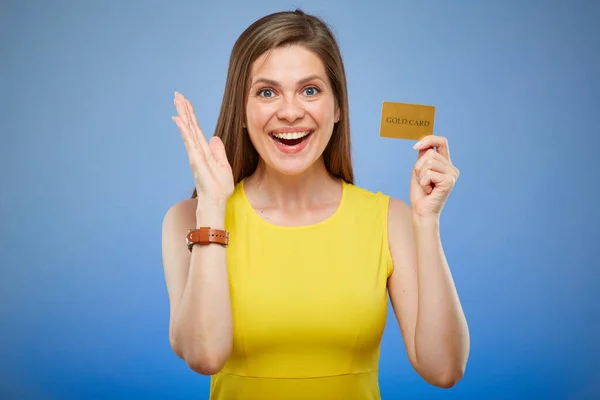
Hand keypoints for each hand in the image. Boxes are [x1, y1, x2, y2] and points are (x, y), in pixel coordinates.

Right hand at [172, 92, 233, 206]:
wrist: (216, 201)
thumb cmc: (219, 187)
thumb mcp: (224, 165)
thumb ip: (218, 151)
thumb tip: (214, 138)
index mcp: (205, 151)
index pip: (197, 129)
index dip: (192, 116)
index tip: (186, 103)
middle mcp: (197, 150)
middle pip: (190, 126)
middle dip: (184, 110)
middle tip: (177, 95)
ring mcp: (195, 154)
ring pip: (188, 130)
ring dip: (182, 114)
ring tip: (177, 100)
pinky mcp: (195, 159)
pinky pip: (189, 141)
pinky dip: (184, 129)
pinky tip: (179, 119)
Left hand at [409, 135, 458, 219]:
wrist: (422, 210)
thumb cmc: (420, 192)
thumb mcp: (419, 170)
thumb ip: (423, 156)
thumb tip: (424, 142)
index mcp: (445, 163)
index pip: (442, 141)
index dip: (429, 139)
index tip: (416, 147)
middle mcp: (451, 167)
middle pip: (430, 153)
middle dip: (419, 166)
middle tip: (423, 181)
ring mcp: (452, 174)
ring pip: (429, 162)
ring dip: (421, 175)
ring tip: (426, 186)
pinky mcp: (449, 181)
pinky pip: (429, 173)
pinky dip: (423, 182)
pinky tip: (429, 190)